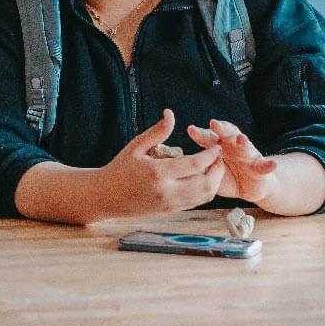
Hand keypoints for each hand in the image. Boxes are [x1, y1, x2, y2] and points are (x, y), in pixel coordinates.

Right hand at [92, 109, 224, 216]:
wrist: (105, 196)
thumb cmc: (119, 169)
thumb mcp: (135, 147)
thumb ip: (157, 132)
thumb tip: (170, 114)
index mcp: (158, 173)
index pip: (194, 164)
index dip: (210, 155)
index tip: (217, 147)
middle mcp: (167, 191)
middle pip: (206, 183)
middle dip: (218, 170)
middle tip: (219, 158)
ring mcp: (170, 204)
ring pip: (204, 196)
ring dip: (214, 182)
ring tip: (214, 168)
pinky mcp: (171, 211)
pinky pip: (196, 202)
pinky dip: (205, 191)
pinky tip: (203, 179)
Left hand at [186, 119, 278, 203]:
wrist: (249, 186)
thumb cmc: (224, 176)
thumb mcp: (208, 170)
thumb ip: (197, 164)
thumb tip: (174, 162)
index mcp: (218, 146)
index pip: (208, 137)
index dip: (200, 133)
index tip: (190, 130)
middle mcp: (233, 147)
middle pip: (227, 135)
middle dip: (220, 129)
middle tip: (213, 124)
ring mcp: (248, 156)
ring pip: (246, 147)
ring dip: (243, 142)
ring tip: (241, 138)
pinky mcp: (261, 169)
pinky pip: (265, 167)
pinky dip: (269, 165)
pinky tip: (272, 163)